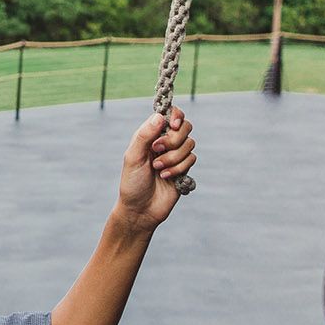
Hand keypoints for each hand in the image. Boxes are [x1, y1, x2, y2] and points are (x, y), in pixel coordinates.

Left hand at [117, 109, 196, 229]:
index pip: (169, 114)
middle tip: (157, 150)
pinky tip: (165, 177)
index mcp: (150, 135)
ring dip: (173, 157)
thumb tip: (160, 116)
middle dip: (173, 140)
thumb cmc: (132, 183)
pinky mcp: (184, 168)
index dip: (175, 116)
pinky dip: (178, 168)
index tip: (172, 125)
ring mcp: (175, 155)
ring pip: (190, 144)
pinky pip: (192, 159)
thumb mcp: (133, 157)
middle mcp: (164, 142)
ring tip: (158, 169)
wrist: (140, 209)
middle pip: (184, 126)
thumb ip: (144, 136)